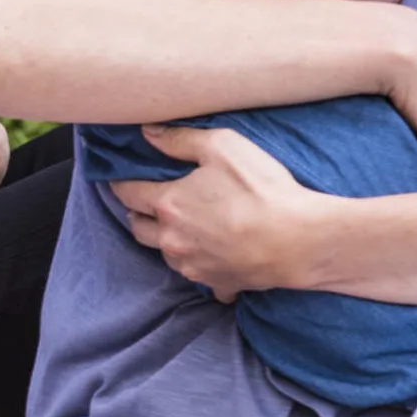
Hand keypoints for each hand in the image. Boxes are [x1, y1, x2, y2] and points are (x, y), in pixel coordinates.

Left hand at [106, 123, 324, 300]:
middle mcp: (171, 240)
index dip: (120, 183)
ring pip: (166, 254)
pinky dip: (204, 267)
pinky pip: (202, 277)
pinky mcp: (217, 283)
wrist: (299, 240)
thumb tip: (148, 132)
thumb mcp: (222, 147)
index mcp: (167, 205)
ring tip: (181, 229)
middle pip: (139, 228)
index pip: (127, 193)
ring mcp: (193, 265)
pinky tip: (215, 259)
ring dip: (166, 241)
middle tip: (145, 204)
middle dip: (138, 214)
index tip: (118, 179)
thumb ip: (180, 140)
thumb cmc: (261, 189)